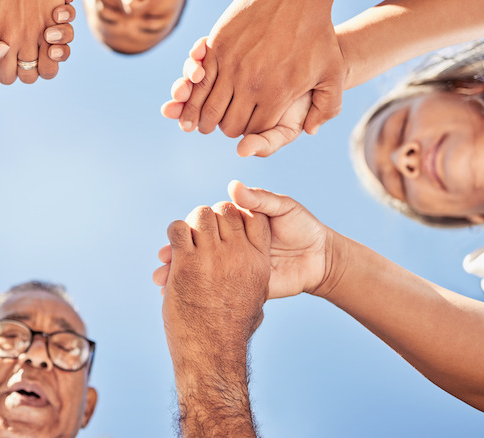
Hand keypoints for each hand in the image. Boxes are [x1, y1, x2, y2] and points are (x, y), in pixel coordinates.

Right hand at [155, 182, 331, 298]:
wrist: (321, 259)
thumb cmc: (303, 227)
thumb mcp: (283, 209)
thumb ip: (260, 200)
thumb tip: (233, 187)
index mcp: (236, 222)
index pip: (206, 223)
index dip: (190, 229)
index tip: (177, 234)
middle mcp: (230, 242)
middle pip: (196, 246)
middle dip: (177, 253)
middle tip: (163, 259)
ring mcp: (232, 264)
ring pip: (200, 268)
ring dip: (179, 273)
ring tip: (162, 280)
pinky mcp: (241, 283)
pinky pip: (214, 287)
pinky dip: (194, 291)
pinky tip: (177, 295)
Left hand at [161, 201, 270, 357]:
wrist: (212, 352)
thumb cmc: (232, 332)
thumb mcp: (256, 303)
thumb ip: (256, 282)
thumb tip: (255, 277)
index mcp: (258, 261)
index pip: (254, 217)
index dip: (238, 215)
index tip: (227, 225)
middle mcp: (238, 254)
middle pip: (226, 210)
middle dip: (213, 217)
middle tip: (202, 231)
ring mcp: (212, 256)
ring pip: (201, 215)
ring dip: (192, 223)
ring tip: (187, 238)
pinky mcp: (187, 262)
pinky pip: (179, 229)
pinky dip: (174, 232)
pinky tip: (174, 247)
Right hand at [171, 0, 346, 147]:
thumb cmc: (318, 34)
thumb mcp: (334, 73)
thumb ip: (327, 107)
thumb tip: (309, 131)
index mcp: (276, 95)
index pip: (254, 130)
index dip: (250, 134)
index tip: (249, 127)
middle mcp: (251, 84)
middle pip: (228, 124)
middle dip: (226, 128)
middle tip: (224, 124)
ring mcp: (231, 66)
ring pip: (208, 106)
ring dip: (202, 116)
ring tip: (201, 119)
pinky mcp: (217, 48)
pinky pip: (199, 81)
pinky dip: (195, 94)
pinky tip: (196, 97)